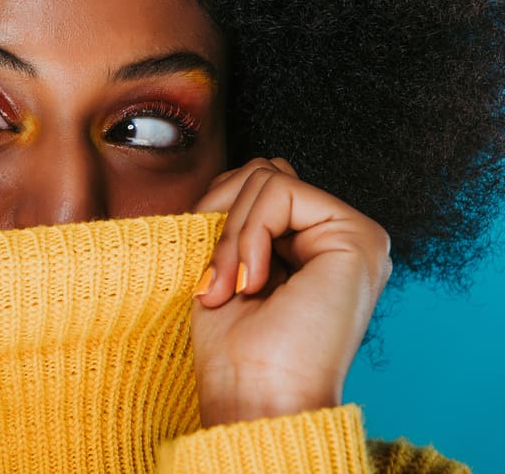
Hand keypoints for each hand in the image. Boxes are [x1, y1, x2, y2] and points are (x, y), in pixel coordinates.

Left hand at [190, 158, 391, 426]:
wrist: (254, 397)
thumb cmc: (234, 348)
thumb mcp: (224, 264)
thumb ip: (237, 215)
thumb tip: (235, 175)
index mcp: (311, 243)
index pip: (255, 183)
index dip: (216, 214)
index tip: (209, 279)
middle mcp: (339, 236)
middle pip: (262, 171)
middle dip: (223, 221)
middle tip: (220, 284)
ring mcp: (355, 234)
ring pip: (267, 177)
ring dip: (231, 237)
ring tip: (235, 289)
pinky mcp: (358, 235)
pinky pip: (280, 190)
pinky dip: (248, 235)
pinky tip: (256, 282)